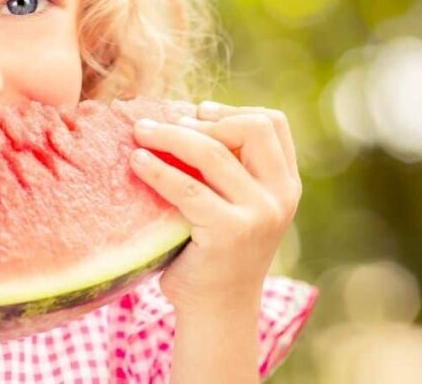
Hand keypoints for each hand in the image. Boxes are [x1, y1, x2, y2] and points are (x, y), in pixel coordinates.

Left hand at [129, 101, 301, 312]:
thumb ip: (225, 167)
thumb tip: (177, 114)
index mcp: (285, 184)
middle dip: (201, 119)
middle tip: (160, 124)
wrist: (216, 310)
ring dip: (169, 136)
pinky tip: (136, 161)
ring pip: (212, 153)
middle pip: (249, 128)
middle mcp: (280, 197)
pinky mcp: (229, 232)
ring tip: (139, 133)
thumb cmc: (213, 249)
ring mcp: (258, 215)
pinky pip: (186, 188)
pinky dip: (157, 169)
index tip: (196, 113)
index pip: (272, 124)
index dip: (232, 111)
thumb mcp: (232, 203)